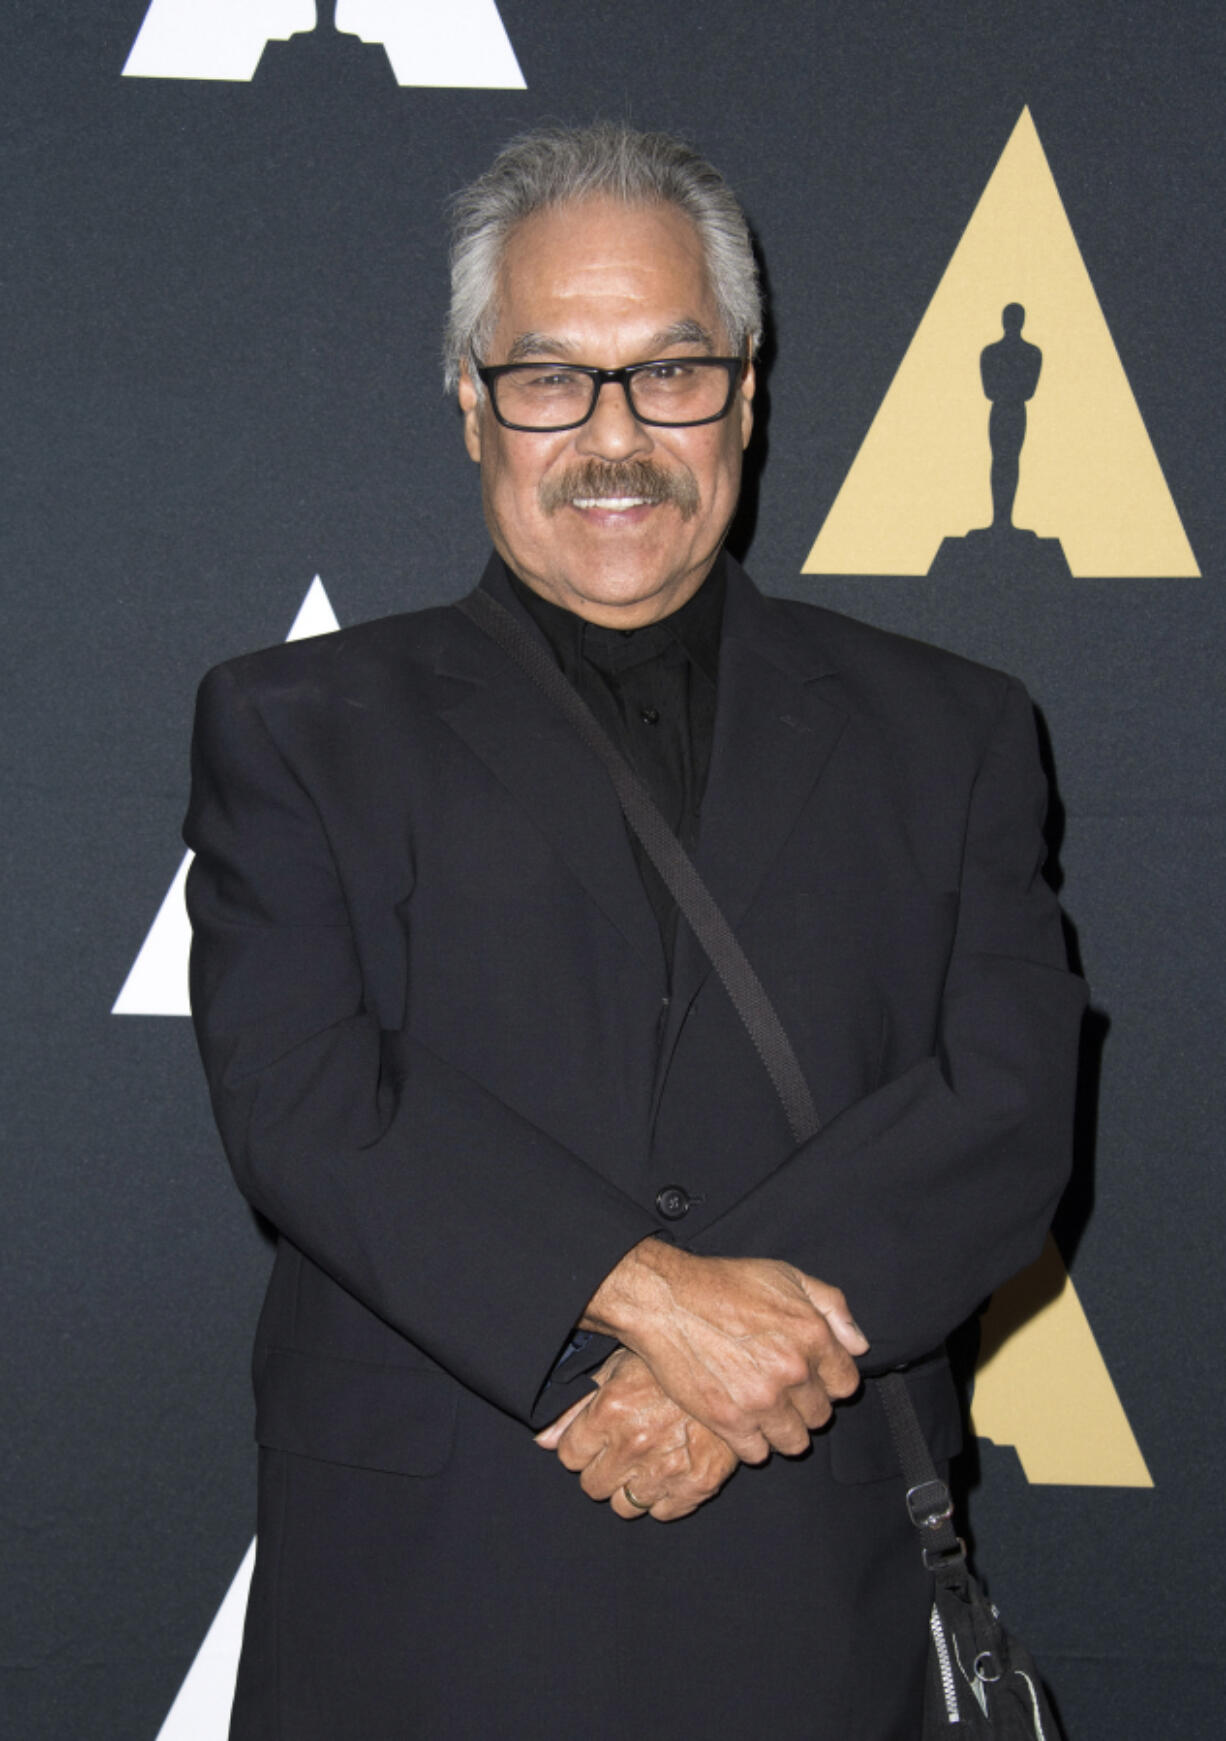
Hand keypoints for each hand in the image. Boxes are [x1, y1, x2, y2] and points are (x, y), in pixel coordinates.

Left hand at [534, 1348, 738, 1520]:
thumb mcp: (620, 1366)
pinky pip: (663, 1513)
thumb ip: (577, 1405)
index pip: (569, 1456)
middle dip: (604, 1468)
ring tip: (648, 1459)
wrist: (736, 1367)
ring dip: (632, 1487)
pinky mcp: (698, 1484)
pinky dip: (666, 1495)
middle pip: (592, 1486)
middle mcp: (635, 1442)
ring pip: (624, 1506)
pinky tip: (673, 1467)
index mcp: (611, 1408)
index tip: (598, 1436)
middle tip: (624, 1447)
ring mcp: (667, 1467)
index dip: (582, 1446)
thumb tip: (543, 1440)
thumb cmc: (672, 1363)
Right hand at [581, 1243, 866, 1463]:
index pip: (846, 1384)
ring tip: (765, 1409)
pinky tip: (741, 1418)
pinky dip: (752, 1442)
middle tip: (782, 1389)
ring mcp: (761, 1400)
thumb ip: (832, 1306)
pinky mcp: (729, 1421)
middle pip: (821, 1416)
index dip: (829, 1380)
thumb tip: (858, 1345)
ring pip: (794, 1442)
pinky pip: (758, 1453)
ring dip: (783, 1429)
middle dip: (806, 1404)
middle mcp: (792, 1372)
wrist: (666, 1302)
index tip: (810, 1375)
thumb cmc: (724, 1283)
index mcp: (812, 1335)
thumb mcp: (786, 1275)